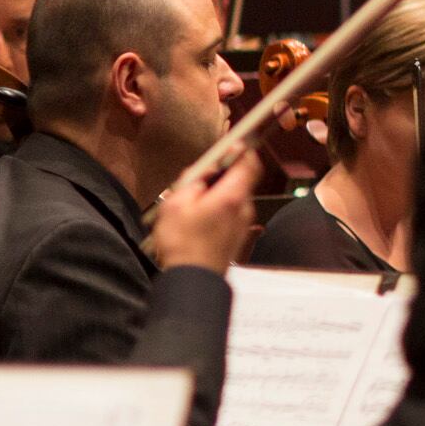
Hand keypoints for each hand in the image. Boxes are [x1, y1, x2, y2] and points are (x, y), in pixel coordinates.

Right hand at [146, 146, 262, 271]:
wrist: (193, 280)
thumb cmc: (182, 242)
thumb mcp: (176, 203)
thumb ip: (193, 180)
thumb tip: (206, 168)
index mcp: (232, 195)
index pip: (249, 162)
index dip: (241, 150)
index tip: (228, 145)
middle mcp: (245, 207)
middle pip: (241, 179)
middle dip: (221, 174)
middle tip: (197, 180)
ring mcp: (244, 222)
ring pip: (233, 196)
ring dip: (216, 193)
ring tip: (189, 205)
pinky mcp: (238, 235)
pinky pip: (230, 212)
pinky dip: (217, 208)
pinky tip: (196, 220)